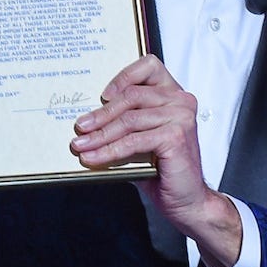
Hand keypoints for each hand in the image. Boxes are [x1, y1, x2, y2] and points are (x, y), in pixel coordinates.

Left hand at [69, 55, 239, 266]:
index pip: (148, 66)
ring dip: (100, 135)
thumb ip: (123, 122)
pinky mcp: (176, 136)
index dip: (123, 76)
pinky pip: (133, 141)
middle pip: (131, 96)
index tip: (102, 95)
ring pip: (129, 120)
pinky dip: (109, 150)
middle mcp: (181, 101)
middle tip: (79, 127)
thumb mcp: (139, 138)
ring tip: (80, 145)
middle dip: (101, 114)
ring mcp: (181, 117)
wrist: (187, 200)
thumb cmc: (162, 168)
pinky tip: (93, 158)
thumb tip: (85, 120)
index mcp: (173, 94)